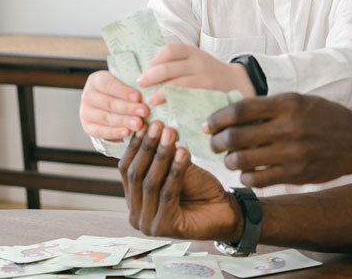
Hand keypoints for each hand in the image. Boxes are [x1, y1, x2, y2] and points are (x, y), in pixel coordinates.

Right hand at [79, 70, 148, 139]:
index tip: (139, 97)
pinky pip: (100, 131)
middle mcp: (87, 96)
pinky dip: (114, 132)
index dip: (123, 91)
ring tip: (139, 123)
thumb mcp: (125, 82)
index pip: (108, 85)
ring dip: (124, 121)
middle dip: (128, 108)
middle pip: (109, 103)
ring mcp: (85, 112)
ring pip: (106, 117)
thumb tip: (148, 89)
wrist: (109, 103)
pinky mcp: (87, 126)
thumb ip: (132, 84)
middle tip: (144, 112)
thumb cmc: (122, 90)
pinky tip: (127, 132)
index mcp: (96, 80)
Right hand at [119, 121, 241, 241]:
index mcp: (134, 199)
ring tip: (171, 135)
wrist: (224, 212)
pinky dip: (175, 172)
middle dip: (148, 147)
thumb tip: (158, 127)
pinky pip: (167, 194)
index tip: (145, 124)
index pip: (127, 168)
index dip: (136, 145)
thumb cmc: (201, 190)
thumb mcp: (180, 168)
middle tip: (158, 125)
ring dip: (161, 156)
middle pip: (136, 175)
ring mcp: (147, 224)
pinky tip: (182, 153)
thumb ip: (166, 156)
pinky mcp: (163, 228)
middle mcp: (135, 214)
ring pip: (150, 183)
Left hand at [137, 43, 254, 102]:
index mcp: (193, 52)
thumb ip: (176, 62)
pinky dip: (174, 101)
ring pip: (176, 83)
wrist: (236, 81)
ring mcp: (204, 78)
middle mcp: (199, 62)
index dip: (154, 60)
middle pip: (168, 67)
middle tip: (141, 84)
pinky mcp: (208, 93)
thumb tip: (146, 72)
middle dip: (151, 76)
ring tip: (151, 100)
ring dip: (159, 92)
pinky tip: (168, 106)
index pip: (169, 49)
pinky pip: (187, 97)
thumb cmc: (208, 72)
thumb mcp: (195, 60)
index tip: (146, 70)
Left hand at [204, 93, 351, 186]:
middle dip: (218, 142)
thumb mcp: (301, 101)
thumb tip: (233, 114)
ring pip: (243, 160)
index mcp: (289, 103)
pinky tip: (246, 172)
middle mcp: (289, 127)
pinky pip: (258, 179)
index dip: (218, 118)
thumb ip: (271, 107)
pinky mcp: (296, 174)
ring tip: (231, 159)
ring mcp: (293, 153)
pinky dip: (246, 177)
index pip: (241, 110)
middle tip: (214, 144)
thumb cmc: (326, 117)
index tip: (208, 124)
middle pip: (237, 137)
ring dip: (230, 161)